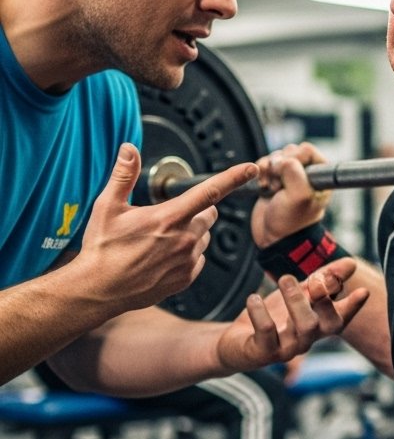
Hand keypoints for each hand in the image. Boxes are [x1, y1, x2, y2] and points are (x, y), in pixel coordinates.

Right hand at [77, 144, 257, 308]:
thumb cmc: (102, 249)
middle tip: (169, 216)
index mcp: (168, 218)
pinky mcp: (187, 278)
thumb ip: (123, 175)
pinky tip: (163, 257)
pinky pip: (199, 258)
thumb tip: (129, 149)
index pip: (209, 192)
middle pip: (209, 214)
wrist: (98, 290)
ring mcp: (188, 261)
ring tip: (160, 240)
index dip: (234, 178)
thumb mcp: (107, 207)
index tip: (251, 168)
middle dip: (196, 210)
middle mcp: (184, 239)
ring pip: (204, 237)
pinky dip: (187, 254)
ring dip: (191, 233)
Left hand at [214, 258, 369, 369]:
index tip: (363, 291)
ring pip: (304, 327)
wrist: (237, 342)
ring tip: (285, 278)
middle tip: (314, 278)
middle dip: (325, 299)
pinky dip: (261, 312)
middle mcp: (307, 339)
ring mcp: (287, 348)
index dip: (353, 306)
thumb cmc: (273, 317)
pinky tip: (254, 297)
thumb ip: (323, 279)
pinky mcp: (262, 352)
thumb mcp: (298, 294)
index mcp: (318, 325)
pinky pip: (267, 332)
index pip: (342, 317)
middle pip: (328, 324)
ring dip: (297, 300)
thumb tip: (352, 264)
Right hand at [251, 141, 331, 247]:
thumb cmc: (292, 223)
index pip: (306, 150)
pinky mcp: (274, 180)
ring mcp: (289, 177)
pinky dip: (261, 173)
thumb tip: (281, 160)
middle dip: (279, 165)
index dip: (294, 158)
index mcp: (319, 176)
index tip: (288, 173)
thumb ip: (294, 171)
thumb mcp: (299, 196)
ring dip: (269, 170)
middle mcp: (306, 174)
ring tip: (272, 188)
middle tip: (279, 184)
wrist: (275, 239)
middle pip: (289, 152)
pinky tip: (263, 186)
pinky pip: (265, 165)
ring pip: (276, 157)